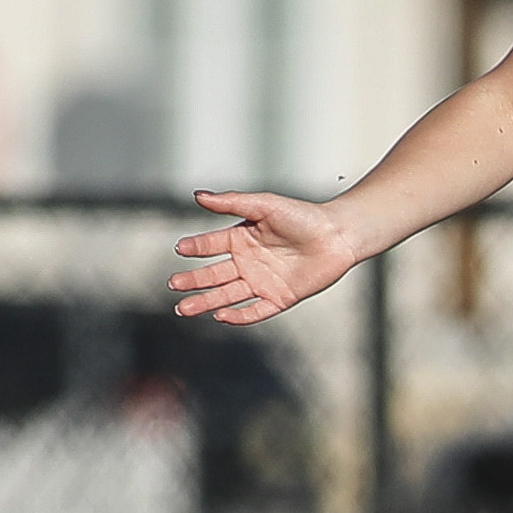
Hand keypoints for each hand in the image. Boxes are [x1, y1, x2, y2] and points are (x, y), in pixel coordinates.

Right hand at [172, 190, 361, 324]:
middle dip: (193, 281)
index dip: (195, 247)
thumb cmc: (304, 216)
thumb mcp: (265, 205)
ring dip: (206, 302)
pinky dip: (239, 315)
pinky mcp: (280, 297)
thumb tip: (198, 195)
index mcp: (241, 238)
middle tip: (173, 284)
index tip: (179, 248)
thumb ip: (232, 202)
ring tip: (183, 308)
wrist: (339, 235)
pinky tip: (222, 316)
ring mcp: (263, 281)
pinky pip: (256, 310)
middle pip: (214, 274)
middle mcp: (248, 262)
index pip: (211, 245)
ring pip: (228, 295)